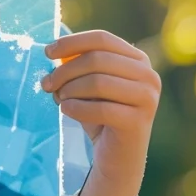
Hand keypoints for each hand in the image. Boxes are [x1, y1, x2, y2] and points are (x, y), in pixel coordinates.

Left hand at [42, 29, 160, 184]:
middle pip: (97, 59)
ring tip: (59, 98)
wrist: (117, 156)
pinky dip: (77, 108)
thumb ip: (76, 64)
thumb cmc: (99, 113)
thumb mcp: (87, 83)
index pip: (102, 38)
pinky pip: (101, 109)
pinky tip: (66, 110)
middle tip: (47, 83)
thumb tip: (53, 52)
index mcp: (137, 59)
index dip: (72, 42)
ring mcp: (148, 98)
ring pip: (98, 82)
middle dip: (66, 70)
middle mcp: (148, 75)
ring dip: (70, 89)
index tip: (47, 52)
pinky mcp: (139, 122)